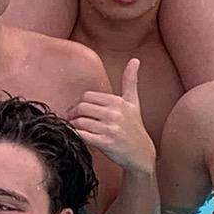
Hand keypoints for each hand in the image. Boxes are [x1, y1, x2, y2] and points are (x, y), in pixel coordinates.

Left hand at [70, 58, 154, 175]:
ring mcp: (110, 128)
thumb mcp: (134, 103)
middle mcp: (115, 113)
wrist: (142, 154)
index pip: (86, 96)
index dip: (77, 104)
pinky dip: (75, 135)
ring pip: (79, 122)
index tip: (76, 111)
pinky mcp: (106, 143)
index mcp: (118, 101)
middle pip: (81, 108)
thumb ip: (130, 81)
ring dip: (72, 126)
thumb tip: (135, 60)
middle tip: (70, 120)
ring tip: (73, 129)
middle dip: (72, 114)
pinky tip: (76, 137)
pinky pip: (82, 135)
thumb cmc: (135, 127)